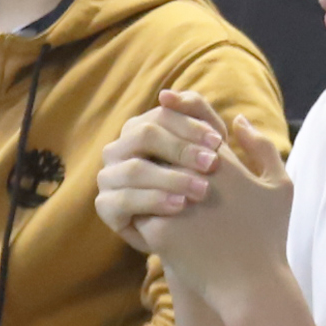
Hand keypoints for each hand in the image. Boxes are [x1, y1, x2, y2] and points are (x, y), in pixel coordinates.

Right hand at [96, 99, 227, 255]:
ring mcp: (109, 176)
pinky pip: (124, 200)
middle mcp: (120, 148)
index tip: (219, 142)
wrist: (194, 231)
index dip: (190, 125)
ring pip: (135, 169)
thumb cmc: (203, 180)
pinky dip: (153, 201)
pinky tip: (179, 206)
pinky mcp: (106, 206)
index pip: (162, 115)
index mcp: (141, 128)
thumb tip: (167, 95)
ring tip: (201, 190)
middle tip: (212, 165)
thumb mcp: (209, 148)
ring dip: (171, 178)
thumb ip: (199, 114)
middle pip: (144, 135)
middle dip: (181, 148)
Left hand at [138, 89, 291, 288]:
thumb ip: (262, 148)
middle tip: (139, 135)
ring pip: (142, 175)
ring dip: (139, 174)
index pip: (192, 119)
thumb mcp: (279, 186)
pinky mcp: (159, 231)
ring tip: (134, 174)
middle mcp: (196, 177)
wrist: (252, 285)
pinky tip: (138, 210)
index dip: (177, 105)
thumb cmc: (268, 237)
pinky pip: (137, 209)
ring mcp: (174, 204)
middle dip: (149, 138)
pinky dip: (137, 208)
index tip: (164, 99)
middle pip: (161, 142)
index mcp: (224, 162)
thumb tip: (238, 120)